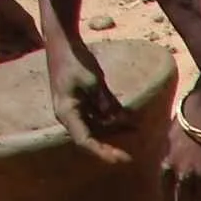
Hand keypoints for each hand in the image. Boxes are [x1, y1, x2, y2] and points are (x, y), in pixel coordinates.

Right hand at [46, 35, 131, 162]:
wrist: (63, 41)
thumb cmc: (73, 59)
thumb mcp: (93, 80)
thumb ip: (106, 102)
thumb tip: (119, 120)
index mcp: (66, 112)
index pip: (84, 140)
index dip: (101, 152)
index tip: (119, 159)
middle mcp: (70, 115)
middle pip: (91, 138)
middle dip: (110, 146)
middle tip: (130, 157)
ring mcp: (76, 109)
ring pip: (97, 128)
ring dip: (116, 132)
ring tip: (137, 133)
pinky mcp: (84, 103)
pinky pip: (100, 117)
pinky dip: (114, 120)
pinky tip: (132, 121)